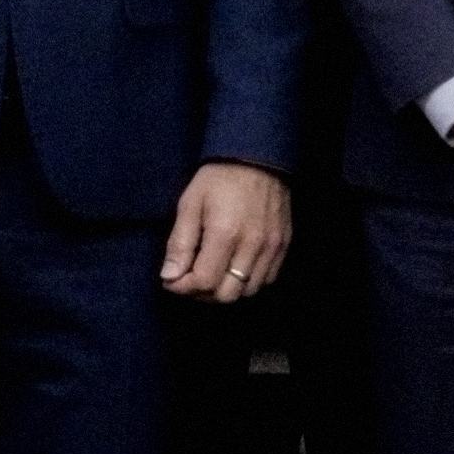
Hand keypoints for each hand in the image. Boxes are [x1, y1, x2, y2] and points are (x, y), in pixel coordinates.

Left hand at [159, 162, 288, 304]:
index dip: (182, 287)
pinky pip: (267, 279)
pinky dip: (248, 282)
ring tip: (213, 273)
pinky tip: (235, 267)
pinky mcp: (283, 245)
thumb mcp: (190, 204)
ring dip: (226, 290)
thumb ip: (179, 243)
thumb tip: (169, 277)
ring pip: (249, 291)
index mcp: (225, 234)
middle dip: (203, 294)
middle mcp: (252, 245)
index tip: (172, 278)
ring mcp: (272, 247)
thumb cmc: (219, 178)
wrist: (258, 157)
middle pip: (227, 295)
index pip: (203, 282)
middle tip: (191, 278)